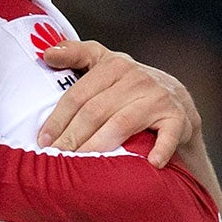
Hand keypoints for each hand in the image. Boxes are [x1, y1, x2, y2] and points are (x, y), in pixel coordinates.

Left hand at [37, 41, 197, 166]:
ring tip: (82, 167)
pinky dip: (160, 149)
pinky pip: (168, 135)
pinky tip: (150, 163)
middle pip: (94, 112)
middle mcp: (136, 78)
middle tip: (57, 158)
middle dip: (72, 138)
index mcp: (113, 65)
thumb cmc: (127, 86)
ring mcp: (158, 98)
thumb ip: (76, 55)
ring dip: (98, 147)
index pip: (77, 96)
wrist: (176, 100)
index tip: (43, 141)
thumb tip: (47, 54)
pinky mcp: (177, 117)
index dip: (57, 120)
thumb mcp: (103, 63)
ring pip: (120, 124)